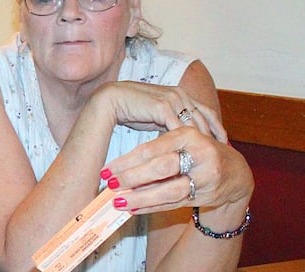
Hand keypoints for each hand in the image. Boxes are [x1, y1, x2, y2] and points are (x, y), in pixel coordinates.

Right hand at [88, 81, 227, 141]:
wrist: (111, 100)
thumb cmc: (130, 110)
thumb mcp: (156, 117)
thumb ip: (170, 123)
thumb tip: (180, 138)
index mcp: (180, 94)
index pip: (206, 111)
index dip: (216, 127)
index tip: (224, 142)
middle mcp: (179, 94)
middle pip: (205, 118)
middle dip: (214, 136)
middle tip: (223, 153)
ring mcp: (172, 99)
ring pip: (194, 124)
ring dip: (202, 141)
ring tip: (209, 157)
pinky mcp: (163, 106)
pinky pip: (179, 128)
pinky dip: (186, 142)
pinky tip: (190, 154)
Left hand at [102, 127, 252, 213]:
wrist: (236, 172)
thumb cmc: (199, 151)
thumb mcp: (183, 140)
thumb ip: (157, 148)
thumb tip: (119, 166)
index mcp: (188, 135)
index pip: (152, 149)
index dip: (127, 160)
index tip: (107, 169)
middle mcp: (199, 155)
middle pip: (161, 168)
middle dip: (132, 178)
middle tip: (110, 184)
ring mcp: (205, 177)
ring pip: (168, 190)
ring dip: (141, 197)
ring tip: (118, 202)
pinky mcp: (206, 196)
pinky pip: (174, 203)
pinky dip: (152, 207)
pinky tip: (134, 209)